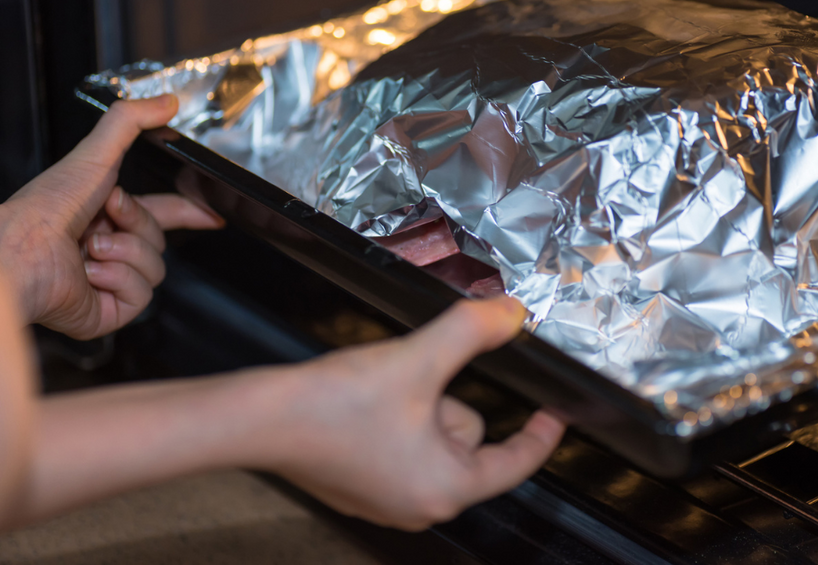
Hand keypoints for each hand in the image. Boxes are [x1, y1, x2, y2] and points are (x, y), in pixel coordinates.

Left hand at [0, 95, 222, 337]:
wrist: (21, 252)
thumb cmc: (45, 208)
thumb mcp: (94, 153)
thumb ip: (130, 121)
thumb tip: (166, 102)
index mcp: (107, 217)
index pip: (163, 214)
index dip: (190, 214)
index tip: (212, 216)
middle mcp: (108, 250)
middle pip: (160, 240)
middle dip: (137, 224)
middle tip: (107, 214)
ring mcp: (110, 283)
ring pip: (156, 269)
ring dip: (124, 252)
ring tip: (91, 248)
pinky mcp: (109, 311)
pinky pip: (142, 295)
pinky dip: (118, 278)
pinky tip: (91, 273)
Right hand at [264, 296, 565, 529]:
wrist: (259, 419)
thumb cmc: (334, 405)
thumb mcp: (418, 359)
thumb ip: (471, 332)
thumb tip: (511, 314)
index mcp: (446, 488)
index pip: (517, 462)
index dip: (541, 432)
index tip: (555, 412)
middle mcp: (419, 505)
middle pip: (467, 438)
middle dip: (449, 399)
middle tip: (416, 378)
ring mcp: (388, 500)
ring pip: (434, 437)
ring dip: (421, 404)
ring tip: (385, 389)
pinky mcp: (362, 486)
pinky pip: (403, 445)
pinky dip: (397, 418)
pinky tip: (367, 402)